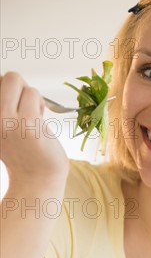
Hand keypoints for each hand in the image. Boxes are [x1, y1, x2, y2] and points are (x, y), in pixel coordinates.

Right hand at [1, 72, 68, 186]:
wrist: (37, 180)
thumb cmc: (22, 153)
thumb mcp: (0, 128)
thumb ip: (2, 106)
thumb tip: (8, 77)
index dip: (6, 92)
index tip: (12, 110)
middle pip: (4, 77)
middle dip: (18, 88)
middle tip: (23, 108)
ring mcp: (6, 120)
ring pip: (17, 81)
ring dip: (30, 97)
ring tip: (31, 117)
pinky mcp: (27, 122)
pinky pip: (32, 93)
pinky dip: (39, 103)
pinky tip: (39, 120)